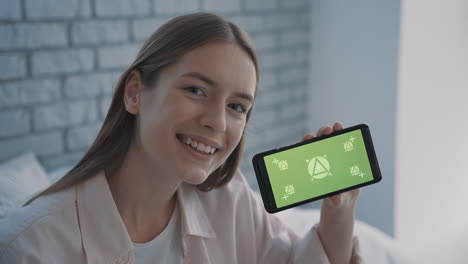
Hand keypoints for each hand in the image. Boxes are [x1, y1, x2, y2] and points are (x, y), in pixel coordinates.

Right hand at [302, 122, 358, 263]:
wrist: (336, 211)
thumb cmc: (343, 204)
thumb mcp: (341, 203)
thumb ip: (338, 200)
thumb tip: (334, 199)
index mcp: (346, 166)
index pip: (342, 144)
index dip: (340, 133)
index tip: (337, 126)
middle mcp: (334, 162)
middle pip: (329, 142)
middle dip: (325, 133)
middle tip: (325, 130)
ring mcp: (321, 165)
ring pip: (316, 149)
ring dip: (312, 141)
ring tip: (308, 138)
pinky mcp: (312, 170)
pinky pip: (306, 160)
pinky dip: (302, 154)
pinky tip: (297, 150)